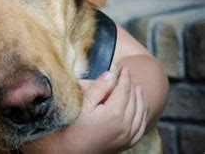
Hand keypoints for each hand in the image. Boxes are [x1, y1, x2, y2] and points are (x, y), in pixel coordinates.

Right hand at [23, 67, 146, 153]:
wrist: (70, 151)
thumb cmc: (73, 127)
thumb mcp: (83, 104)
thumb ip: (98, 88)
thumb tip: (111, 74)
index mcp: (114, 113)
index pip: (124, 89)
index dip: (125, 77)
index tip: (124, 68)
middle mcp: (125, 125)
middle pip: (133, 99)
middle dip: (131, 85)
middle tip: (128, 75)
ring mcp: (127, 136)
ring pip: (140, 113)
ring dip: (140, 99)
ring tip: (138, 89)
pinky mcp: (125, 144)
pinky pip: (140, 128)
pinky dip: (143, 116)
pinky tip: (140, 111)